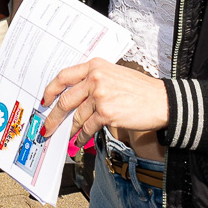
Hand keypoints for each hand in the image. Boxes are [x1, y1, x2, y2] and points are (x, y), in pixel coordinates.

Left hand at [40, 58, 168, 145]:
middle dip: (53, 116)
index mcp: (95, 66)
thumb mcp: (115, 74)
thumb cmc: (141, 89)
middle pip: (65, 99)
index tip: (45, 100)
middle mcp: (95, 78)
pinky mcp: (106, 113)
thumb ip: (94, 80)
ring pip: (77, 116)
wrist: (162, 101)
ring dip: (70, 130)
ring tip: (67, 137)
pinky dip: (82, 136)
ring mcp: (100, 96)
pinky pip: (87, 128)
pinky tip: (80, 140)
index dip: (51, 90)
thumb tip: (75, 97)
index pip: (64, 76)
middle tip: (47, 126)